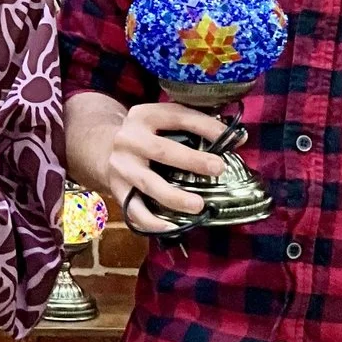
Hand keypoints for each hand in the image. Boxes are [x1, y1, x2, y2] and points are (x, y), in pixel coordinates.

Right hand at [96, 100, 232, 234]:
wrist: (103, 148)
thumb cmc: (146, 135)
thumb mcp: (161, 121)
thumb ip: (193, 126)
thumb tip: (238, 138)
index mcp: (145, 115)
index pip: (178, 117)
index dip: (206, 126)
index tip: (232, 139)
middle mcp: (129, 139)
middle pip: (162, 150)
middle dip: (192, 161)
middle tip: (218, 168)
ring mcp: (121, 166)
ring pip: (149, 184)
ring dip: (174, 196)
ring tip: (198, 205)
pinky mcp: (116, 189)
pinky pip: (134, 209)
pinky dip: (151, 221)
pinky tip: (171, 226)